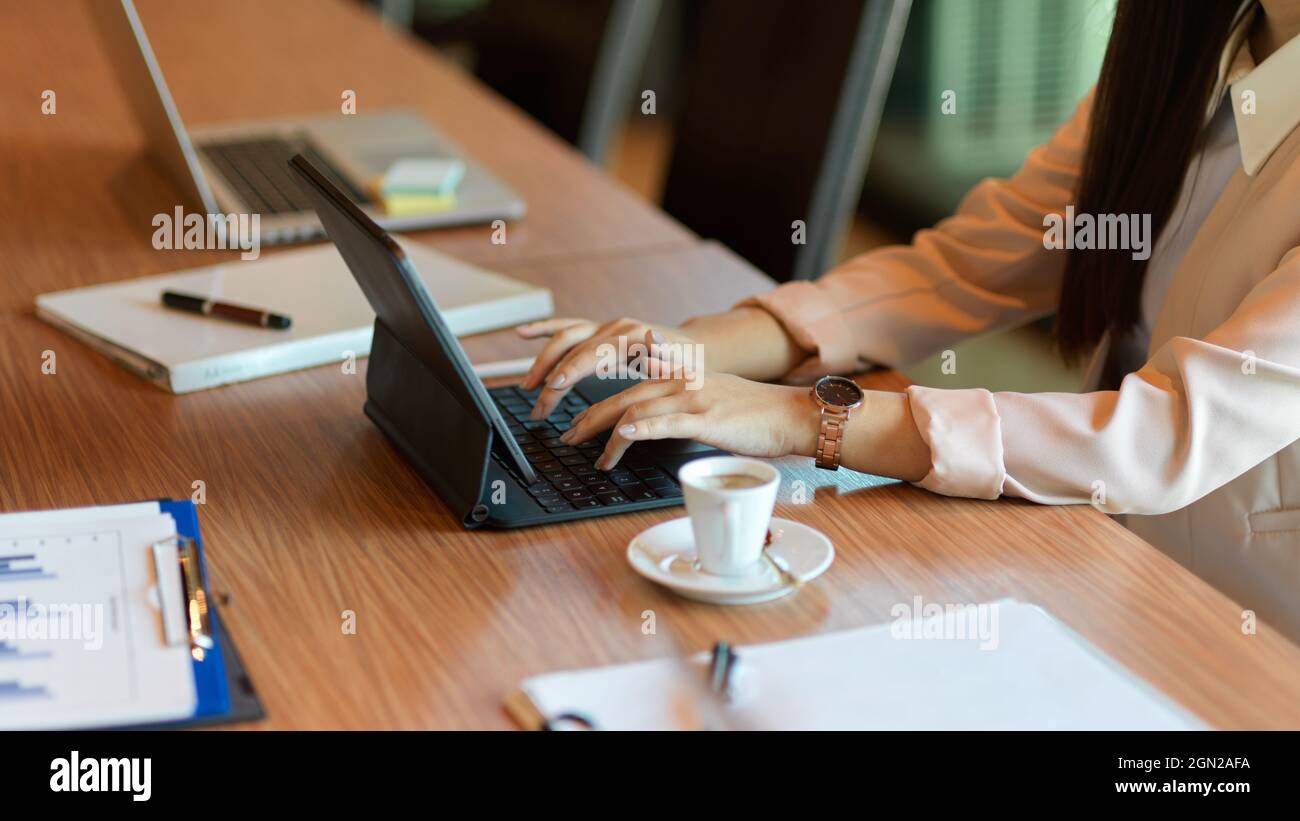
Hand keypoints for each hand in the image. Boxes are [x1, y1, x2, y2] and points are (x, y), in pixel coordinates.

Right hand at [516, 317, 696, 419]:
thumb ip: (664, 356)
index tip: (556, 385)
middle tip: (540, 408)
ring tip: (528, 386)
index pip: (594, 351)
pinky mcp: (597, 331)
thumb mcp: (681, 366)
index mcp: (633, 335)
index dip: (573, 368)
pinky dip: (543, 329)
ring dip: (542, 362)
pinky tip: (523, 333)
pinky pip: (566, 328)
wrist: (693, 347)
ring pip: (564, 339)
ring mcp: (603, 327)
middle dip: (552, 378)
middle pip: (573, 349)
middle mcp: (614, 327)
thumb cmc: (688, 363)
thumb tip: (650, 342)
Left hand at [558, 371, 818, 470]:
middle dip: (589, 419)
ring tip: (588, 452)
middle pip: (622, 397)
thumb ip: (682, 404)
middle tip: (568, 438)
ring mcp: (692, 397)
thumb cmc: (754, 414)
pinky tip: (620, 436)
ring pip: (636, 409)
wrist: (789, 414)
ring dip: (605, 432)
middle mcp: (681, 380)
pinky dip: (638, 428)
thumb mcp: (712, 398)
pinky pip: (664, 422)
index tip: (577, 423)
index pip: (628, 387)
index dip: (598, 404)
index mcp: (680, 376)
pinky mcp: (705, 418)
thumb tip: (658, 421)